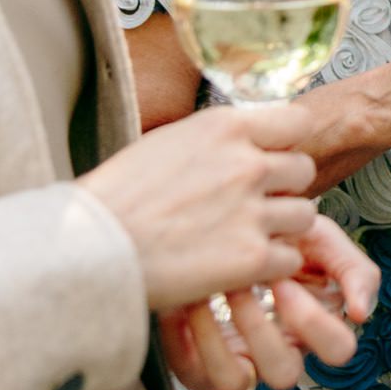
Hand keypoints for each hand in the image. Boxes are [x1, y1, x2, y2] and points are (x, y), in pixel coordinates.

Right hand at [80, 104, 319, 309]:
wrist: (85, 250)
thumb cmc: (112, 200)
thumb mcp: (165, 144)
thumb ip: (212, 142)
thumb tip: (236, 144)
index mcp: (225, 128)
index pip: (297, 121)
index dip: (288, 143)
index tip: (274, 158)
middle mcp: (247, 164)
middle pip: (304, 169)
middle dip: (285, 188)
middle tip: (256, 206)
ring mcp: (253, 210)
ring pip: (304, 215)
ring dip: (282, 229)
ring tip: (247, 239)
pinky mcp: (252, 257)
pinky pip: (289, 258)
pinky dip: (271, 267)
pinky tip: (240, 268)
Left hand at [160, 216, 381, 389]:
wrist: (225, 226)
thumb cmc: (282, 236)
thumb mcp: (324, 240)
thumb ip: (355, 270)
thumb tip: (360, 314)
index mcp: (316, 328)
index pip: (337, 349)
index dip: (313, 320)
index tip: (285, 279)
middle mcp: (281, 353)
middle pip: (285, 373)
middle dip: (259, 327)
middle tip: (243, 284)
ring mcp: (240, 364)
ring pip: (236, 380)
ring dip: (220, 333)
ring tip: (213, 288)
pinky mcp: (200, 368)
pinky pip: (196, 373)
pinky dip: (187, 336)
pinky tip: (186, 300)